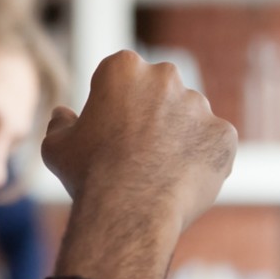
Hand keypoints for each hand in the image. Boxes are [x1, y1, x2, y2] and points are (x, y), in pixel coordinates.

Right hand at [40, 50, 235, 232]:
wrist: (130, 210)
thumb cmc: (88, 174)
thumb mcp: (56, 146)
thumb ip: (60, 123)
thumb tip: (62, 114)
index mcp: (122, 68)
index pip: (121, 76)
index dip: (114, 102)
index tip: (109, 128)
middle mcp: (165, 76)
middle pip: (160, 90)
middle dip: (151, 111)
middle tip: (136, 148)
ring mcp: (199, 104)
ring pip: (189, 116)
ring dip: (178, 134)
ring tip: (159, 171)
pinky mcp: (224, 134)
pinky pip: (214, 143)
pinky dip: (202, 158)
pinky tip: (180, 180)